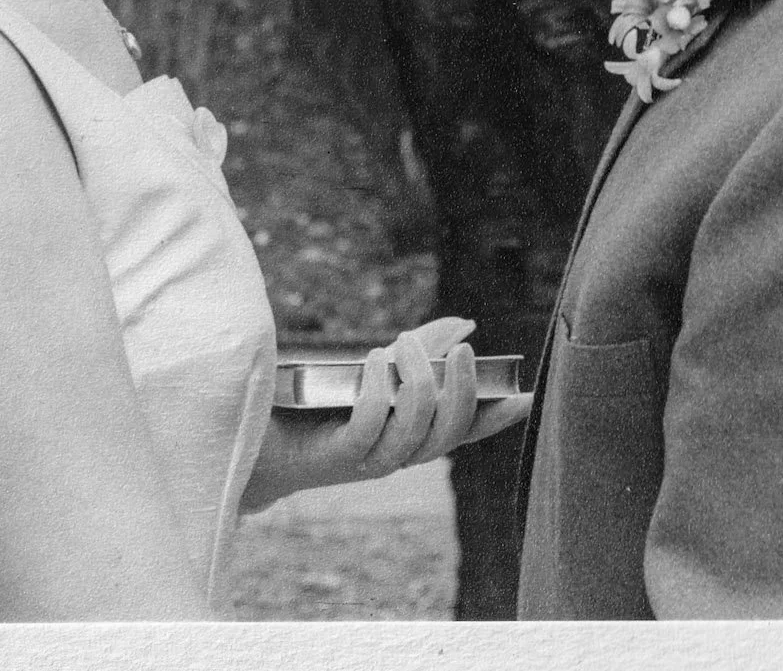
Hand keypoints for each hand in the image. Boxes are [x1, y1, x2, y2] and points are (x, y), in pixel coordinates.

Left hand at [240, 317, 536, 510]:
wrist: (258, 438)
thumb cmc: (319, 402)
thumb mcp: (376, 370)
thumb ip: (422, 348)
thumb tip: (465, 324)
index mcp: (412, 435)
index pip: (465, 431)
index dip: (496, 417)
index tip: (524, 395)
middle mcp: (398, 453)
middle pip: (449, 430)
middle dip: (459, 387)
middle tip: (456, 348)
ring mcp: (370, 458)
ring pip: (416, 427)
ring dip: (416, 379)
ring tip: (401, 342)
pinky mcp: (339, 454)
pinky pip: (371, 424)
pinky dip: (379, 388)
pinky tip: (375, 361)